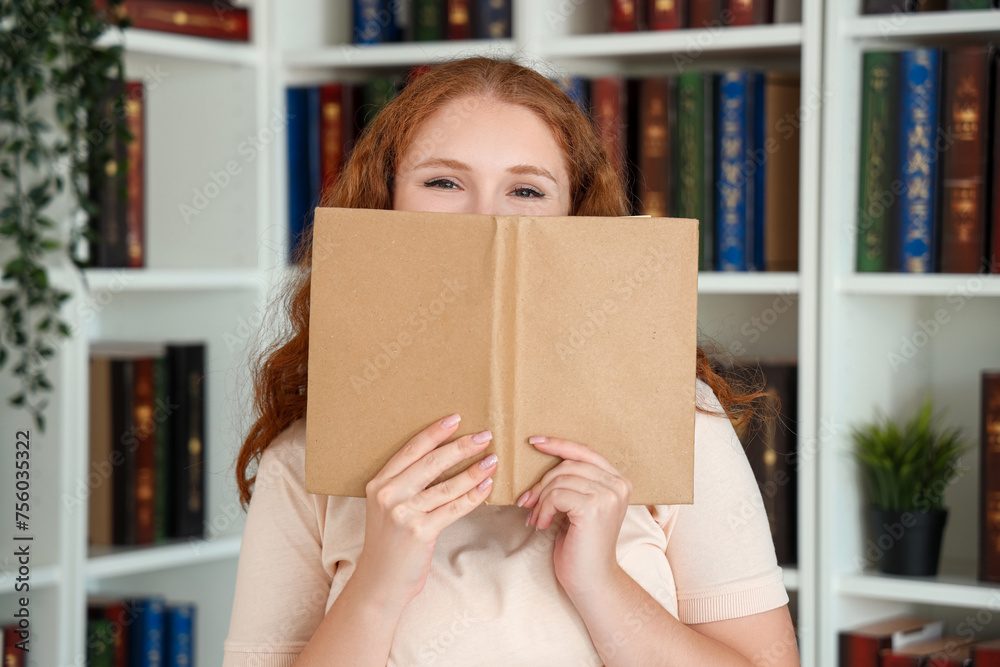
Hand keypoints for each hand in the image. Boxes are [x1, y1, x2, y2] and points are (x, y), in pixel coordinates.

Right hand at [353, 414, 497, 609]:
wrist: (379, 582)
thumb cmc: (389, 542)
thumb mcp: (387, 507)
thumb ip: (405, 484)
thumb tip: (443, 459)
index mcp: (379, 483)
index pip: (411, 450)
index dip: (435, 433)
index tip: (456, 419)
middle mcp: (388, 495)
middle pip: (431, 462)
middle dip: (461, 447)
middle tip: (484, 436)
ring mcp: (403, 513)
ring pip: (446, 485)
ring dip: (473, 471)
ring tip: (492, 460)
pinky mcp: (420, 532)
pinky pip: (453, 508)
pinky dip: (473, 496)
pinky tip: (487, 486)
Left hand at [518, 437, 630, 601]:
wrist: (591, 580)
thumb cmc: (580, 545)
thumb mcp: (578, 506)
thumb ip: (573, 482)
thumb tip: (542, 456)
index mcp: (618, 481)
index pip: (585, 451)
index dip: (559, 444)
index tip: (535, 442)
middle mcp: (617, 485)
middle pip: (568, 465)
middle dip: (542, 482)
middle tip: (527, 502)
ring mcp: (608, 496)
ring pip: (559, 480)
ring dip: (540, 499)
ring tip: (536, 517)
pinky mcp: (594, 508)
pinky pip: (556, 495)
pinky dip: (543, 509)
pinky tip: (541, 524)